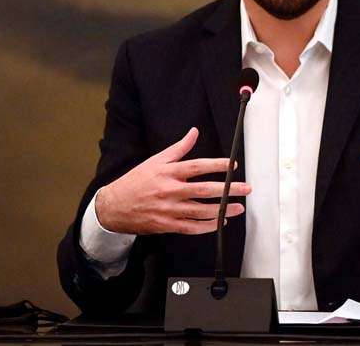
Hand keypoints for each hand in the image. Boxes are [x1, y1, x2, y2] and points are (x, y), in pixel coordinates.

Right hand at [96, 127, 251, 234]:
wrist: (114, 207)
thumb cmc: (136, 182)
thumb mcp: (155, 161)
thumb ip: (178, 148)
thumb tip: (194, 132)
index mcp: (167, 173)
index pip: (197, 167)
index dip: (216, 165)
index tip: (232, 166)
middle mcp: (169, 191)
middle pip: (204, 190)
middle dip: (227, 189)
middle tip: (245, 189)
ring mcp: (168, 210)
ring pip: (201, 211)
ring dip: (222, 210)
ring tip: (237, 207)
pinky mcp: (167, 225)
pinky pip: (191, 228)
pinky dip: (207, 226)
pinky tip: (220, 221)